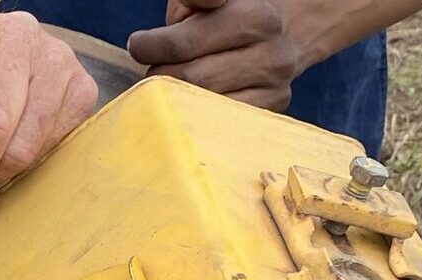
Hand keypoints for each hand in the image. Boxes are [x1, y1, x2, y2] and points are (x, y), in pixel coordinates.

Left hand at [128, 0, 319, 110]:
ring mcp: (274, 88)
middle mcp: (271, 54)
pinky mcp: (271, 113)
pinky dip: (194, 116)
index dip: (150, 46)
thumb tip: (208, 3)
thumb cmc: (227, 15)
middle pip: (189, 79)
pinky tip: (189, 103)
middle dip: (161, 75)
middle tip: (155, 69)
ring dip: (175, 99)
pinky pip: (217, 126)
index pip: (183, 43)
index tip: (139, 45)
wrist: (282, 36)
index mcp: (255, 16)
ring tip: (173, 84)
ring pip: (201, 106)